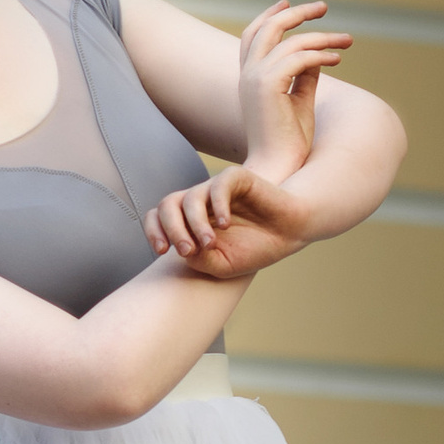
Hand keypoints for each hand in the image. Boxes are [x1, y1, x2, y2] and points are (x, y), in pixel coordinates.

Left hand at [143, 164, 315, 280]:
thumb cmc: (253, 249)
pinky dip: (218, 206)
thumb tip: (182, 249)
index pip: (157, 217)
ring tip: (209, 244)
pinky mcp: (236, 179)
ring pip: (190, 198)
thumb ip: (199, 260)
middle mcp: (198, 202)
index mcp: (189, 220)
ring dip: (195, 224)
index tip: (162, 250)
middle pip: (168, 206)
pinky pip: (217, 186)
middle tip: (186, 250)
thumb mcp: (222, 265)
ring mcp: (215, 189)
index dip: (154, 231)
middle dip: (173, 230)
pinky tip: (225, 225)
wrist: (289, 233)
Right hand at [239, 0, 351, 177]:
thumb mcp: (300, 102)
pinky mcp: (267, 86)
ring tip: (347, 41)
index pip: (253, 35)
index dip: (270, 15)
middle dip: (297, 13)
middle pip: (268, 27)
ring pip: (290, 41)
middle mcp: (247, 74)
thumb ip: (305, 77)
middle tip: (324, 7)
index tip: (290, 4)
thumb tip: (319, 57)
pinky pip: (299, 58)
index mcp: (250, 77)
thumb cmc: (288, 141)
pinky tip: (338, 59)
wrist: (279, 168)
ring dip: (322, 37)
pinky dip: (321, 54)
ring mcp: (254, 79)